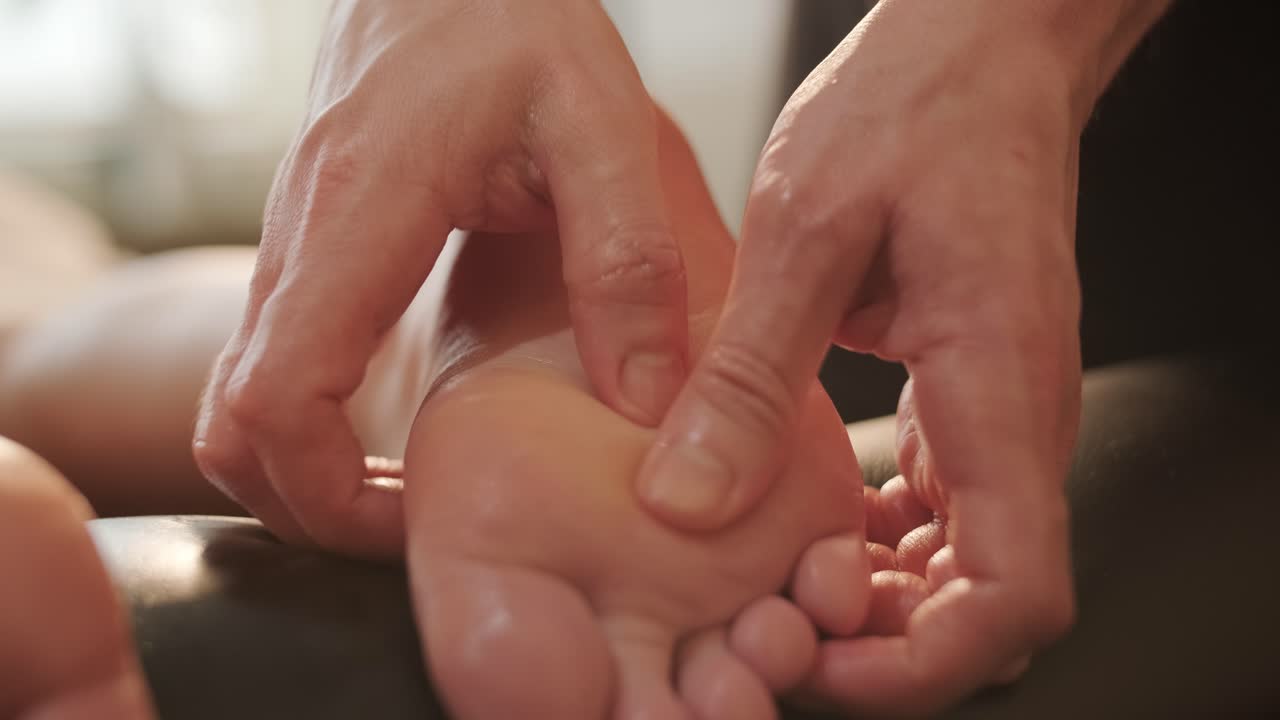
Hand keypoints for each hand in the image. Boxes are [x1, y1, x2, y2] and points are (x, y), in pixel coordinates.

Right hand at [195, 0, 688, 556]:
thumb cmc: (512, 20)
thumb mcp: (601, 124)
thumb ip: (624, 261)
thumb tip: (644, 401)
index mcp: (359, 216)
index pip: (275, 397)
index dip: (324, 493)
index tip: (411, 521)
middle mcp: (299, 240)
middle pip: (232, 427)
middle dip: (307, 506)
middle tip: (416, 530)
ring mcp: (291, 246)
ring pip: (239, 401)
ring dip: (303, 472)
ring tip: (408, 498)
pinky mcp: (308, 249)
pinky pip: (272, 363)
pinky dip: (308, 426)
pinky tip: (392, 431)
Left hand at [639, 0, 1168, 710]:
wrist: (976, 56)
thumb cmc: (910, 113)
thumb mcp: (805, 232)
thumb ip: (750, 373)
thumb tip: (686, 499)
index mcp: (998, 390)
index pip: (1014, 595)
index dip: (922, 663)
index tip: (821, 656)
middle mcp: (1018, 420)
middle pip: (983, 603)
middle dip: (880, 640)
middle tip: (765, 621)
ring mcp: (1000, 413)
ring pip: (959, 565)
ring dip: (873, 595)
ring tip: (767, 580)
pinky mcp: (969, 395)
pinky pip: (939, 507)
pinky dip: (874, 538)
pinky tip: (801, 518)